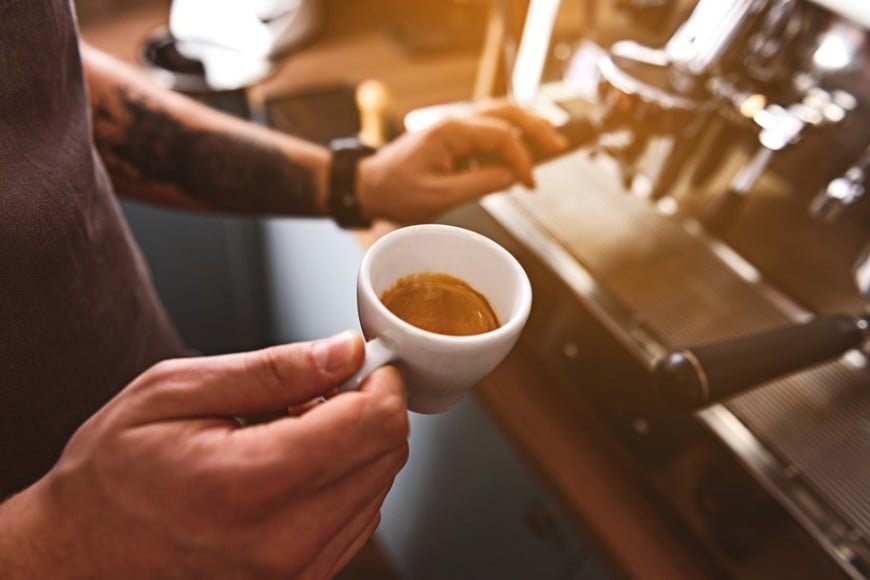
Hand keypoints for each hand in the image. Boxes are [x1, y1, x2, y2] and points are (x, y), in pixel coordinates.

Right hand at [0, 331, 408, 578]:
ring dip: (355, 446)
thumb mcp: (176, 392)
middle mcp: (281, 542)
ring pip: (379, 487)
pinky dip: (343, 480)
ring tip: (293, 430)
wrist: (81, 552)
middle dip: (370, 408)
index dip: (381, 381)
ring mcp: (293, 573)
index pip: (372, 425)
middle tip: (321, 389)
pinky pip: (359, 518)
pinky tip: (296, 465)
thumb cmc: (113, 472)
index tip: (364, 361)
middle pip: (386, 455)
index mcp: (249, 484)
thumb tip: (346, 352)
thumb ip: (273, 371)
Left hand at [358, 101, 568, 223]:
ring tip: (549, 143)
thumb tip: (513, 177)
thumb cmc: (397, 192)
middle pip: (506, 111)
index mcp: (451, 131)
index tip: (529, 185)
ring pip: (499, 114)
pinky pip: (487, 129)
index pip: (501, 137)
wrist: (368, 186)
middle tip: (559, 147)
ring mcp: (453, 125)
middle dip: (536, 127)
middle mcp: (454, 120)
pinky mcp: (452, 136)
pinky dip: (508, 137)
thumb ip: (480, 185)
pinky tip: (521, 152)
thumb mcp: (440, 197)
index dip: (522, 160)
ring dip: (525, 127)